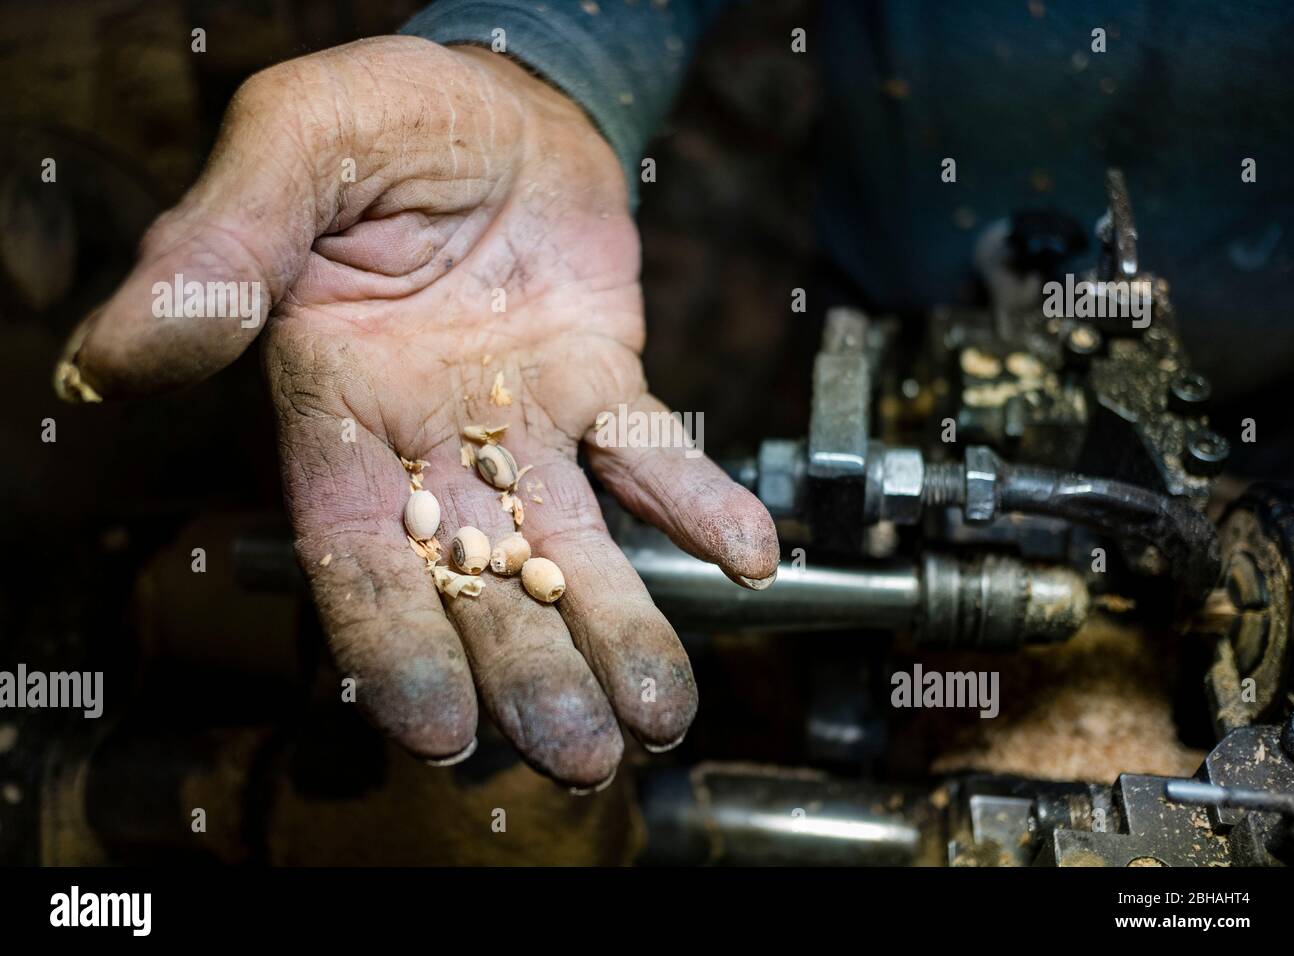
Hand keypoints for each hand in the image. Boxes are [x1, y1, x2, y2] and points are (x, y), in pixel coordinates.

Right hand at [56, 36, 778, 787]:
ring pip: (571, 545)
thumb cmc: (373, 120)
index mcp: (335, 406)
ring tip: (660, 711)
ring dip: (618, 628)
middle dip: (529, 670)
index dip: (393, 640)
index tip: (436, 728)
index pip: (359, 549)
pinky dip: (698, 504)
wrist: (483, 94)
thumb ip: (222, 245)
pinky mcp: (600, 380)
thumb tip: (135, 345)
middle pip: (479, 579)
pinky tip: (747, 556)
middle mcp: (430, 437)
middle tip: (581, 754)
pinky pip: (650, 452)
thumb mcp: (290, 152)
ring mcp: (522, 417)